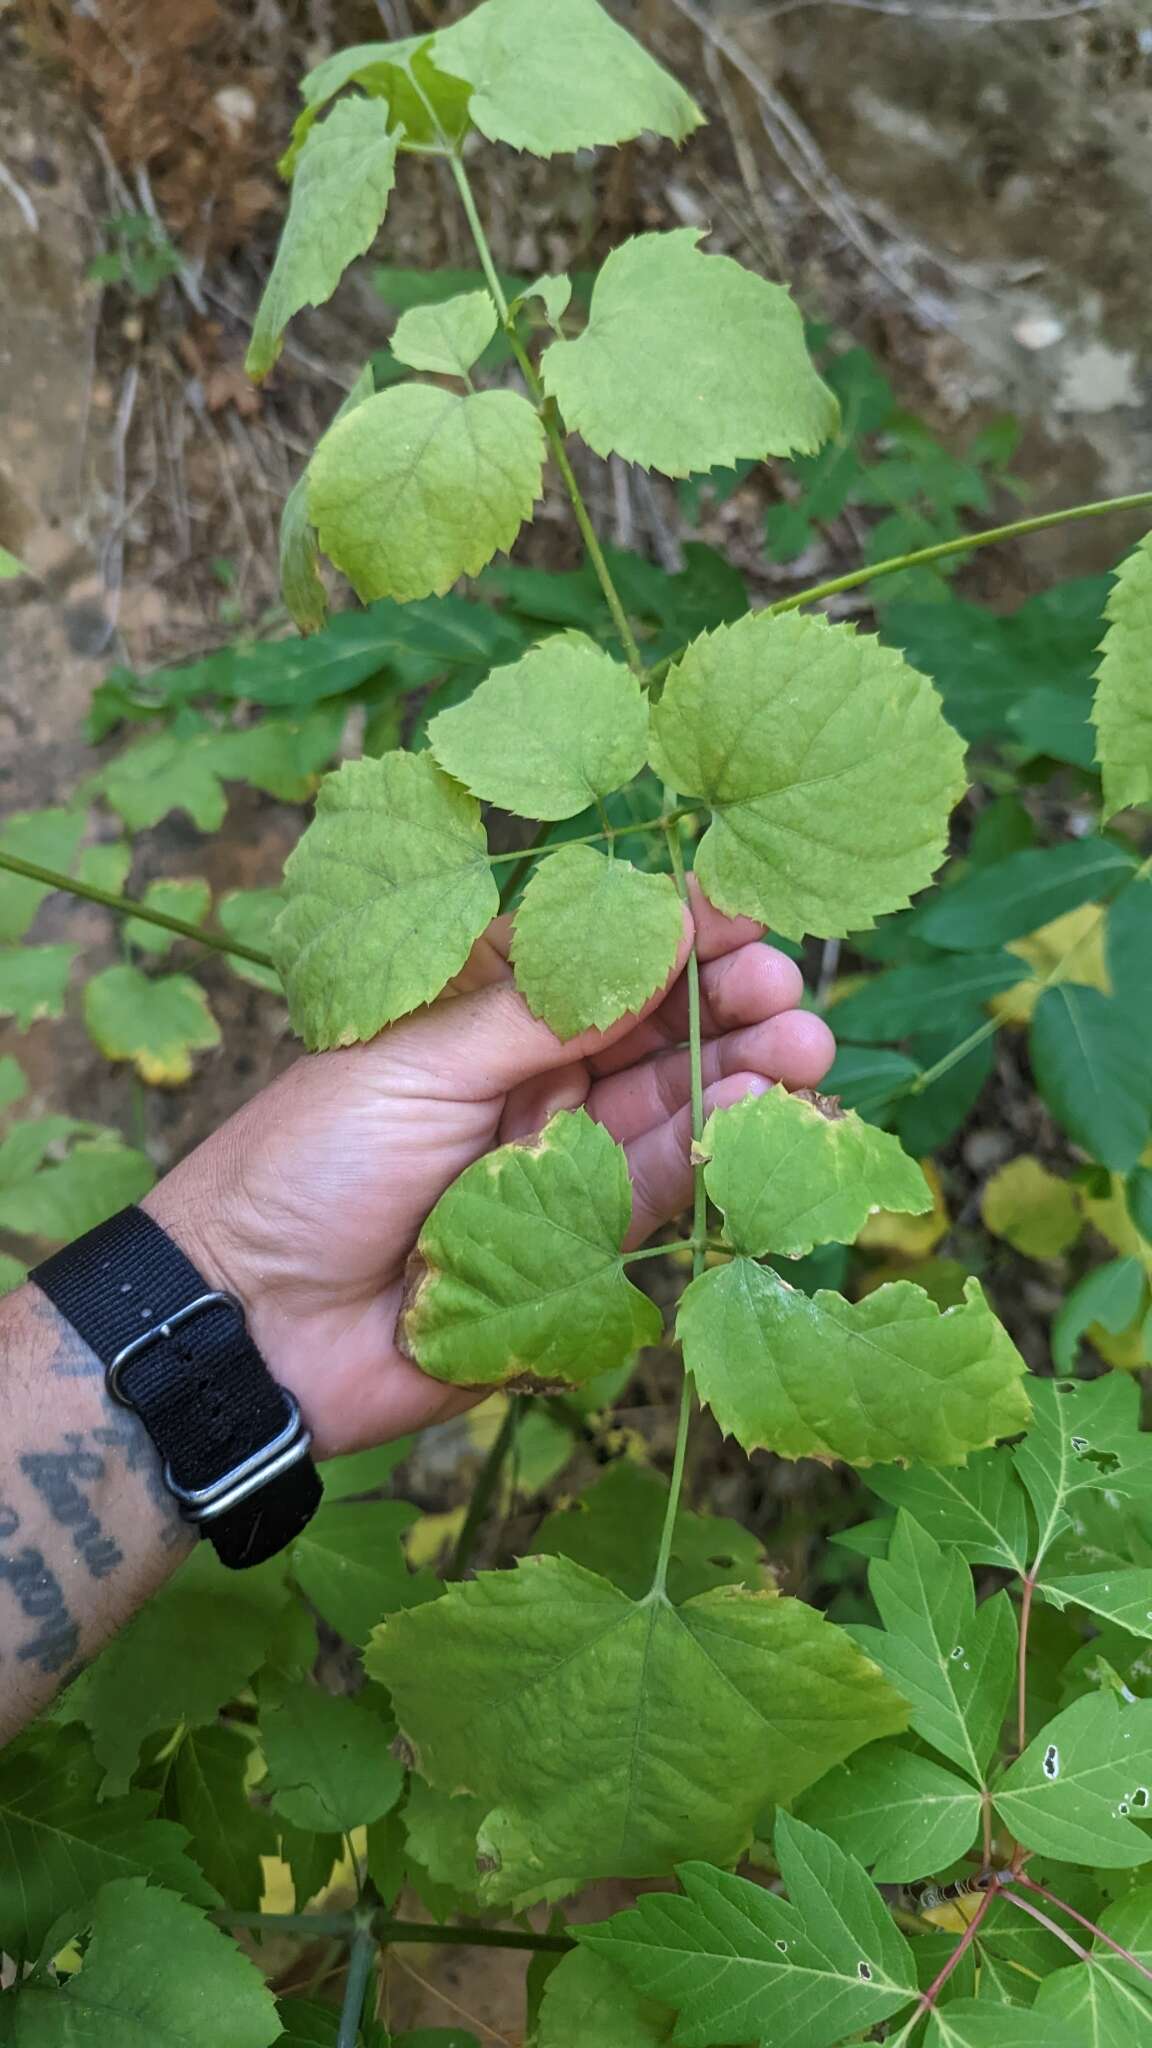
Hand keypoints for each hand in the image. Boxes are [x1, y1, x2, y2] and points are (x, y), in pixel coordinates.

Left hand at [145, 883, 833, 1457]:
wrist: (256, 1323)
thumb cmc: (310, 1162)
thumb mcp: (418, 1059)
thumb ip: (542, 1009)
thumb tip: (655, 925)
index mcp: (476, 1017)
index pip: (591, 962)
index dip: (671, 933)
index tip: (746, 908)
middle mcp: (524, 1082)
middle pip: (646, 1032)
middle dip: (724, 1004)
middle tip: (789, 989)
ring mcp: (554, 1164)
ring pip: (667, 1108)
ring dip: (737, 1075)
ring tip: (802, 1050)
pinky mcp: (577, 1249)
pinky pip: (655, 1191)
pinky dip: (708, 1151)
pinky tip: (758, 1112)